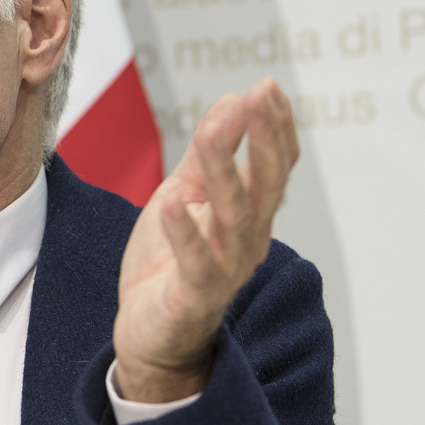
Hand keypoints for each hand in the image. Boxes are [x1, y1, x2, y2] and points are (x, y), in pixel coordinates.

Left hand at [113, 77, 298, 401]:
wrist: (150, 338)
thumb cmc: (167, 265)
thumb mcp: (183, 196)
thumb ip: (207, 156)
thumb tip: (232, 101)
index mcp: (248, 217)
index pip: (274, 167)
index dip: (275, 127)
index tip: (267, 86)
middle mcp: (246, 242)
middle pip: (264, 186)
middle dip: (264, 139)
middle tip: (261, 96)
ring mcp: (223, 271)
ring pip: (232, 218)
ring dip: (223, 173)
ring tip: (209, 134)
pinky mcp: (193, 297)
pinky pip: (195, 264)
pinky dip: (185, 233)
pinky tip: (171, 203)